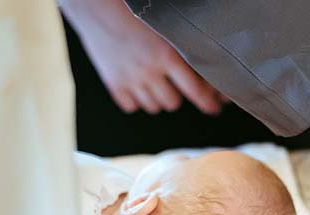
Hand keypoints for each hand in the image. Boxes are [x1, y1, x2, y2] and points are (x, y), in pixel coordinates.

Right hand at [61, 0, 224, 114]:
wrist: (96, 8)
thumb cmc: (133, 12)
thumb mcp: (164, 28)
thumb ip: (181, 50)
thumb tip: (203, 71)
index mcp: (167, 55)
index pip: (195, 90)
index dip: (208, 103)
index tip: (214, 109)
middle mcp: (150, 71)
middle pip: (172, 103)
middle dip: (176, 96)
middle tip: (173, 85)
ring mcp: (130, 80)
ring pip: (153, 107)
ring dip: (157, 99)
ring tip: (153, 82)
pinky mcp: (114, 84)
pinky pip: (131, 106)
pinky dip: (136, 100)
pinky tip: (136, 85)